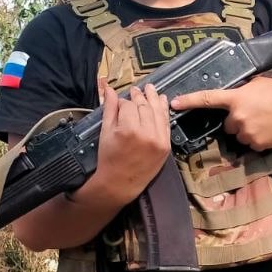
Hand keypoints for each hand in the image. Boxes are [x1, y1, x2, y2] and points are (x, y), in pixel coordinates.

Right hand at [87, 82, 170, 202]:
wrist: (120, 183)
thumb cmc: (109, 159)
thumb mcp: (105, 131)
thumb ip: (109, 108)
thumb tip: (109, 88)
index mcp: (128, 130)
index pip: (128, 105)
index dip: (123, 101)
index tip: (120, 101)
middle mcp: (146, 134)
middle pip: (144, 107)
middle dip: (139, 96)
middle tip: (136, 89)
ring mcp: (158, 140)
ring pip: (157, 112)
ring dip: (154, 99)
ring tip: (151, 89)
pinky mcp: (165, 146)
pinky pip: (166, 124)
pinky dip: (164, 112)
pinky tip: (162, 102)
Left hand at [171, 75, 271, 150]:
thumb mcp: (257, 84)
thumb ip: (241, 92)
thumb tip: (233, 97)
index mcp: (236, 98)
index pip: (207, 99)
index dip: (189, 101)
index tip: (173, 103)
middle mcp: (238, 117)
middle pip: (228, 125)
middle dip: (237, 121)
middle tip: (255, 113)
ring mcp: (247, 132)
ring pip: (240, 136)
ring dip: (248, 130)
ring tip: (266, 120)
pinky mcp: (257, 144)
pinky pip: (252, 144)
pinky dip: (259, 139)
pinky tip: (271, 129)